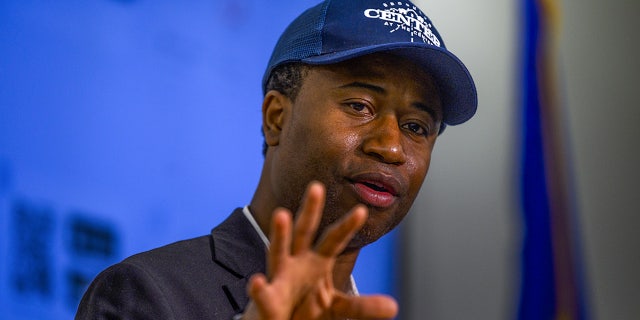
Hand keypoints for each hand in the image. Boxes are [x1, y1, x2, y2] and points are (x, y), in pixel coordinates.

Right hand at [241, 182, 397, 319]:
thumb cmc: (307, 311)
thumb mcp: (338, 308)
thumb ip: (362, 306)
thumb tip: (393, 307)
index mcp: (317, 262)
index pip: (334, 239)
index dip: (347, 227)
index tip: (362, 210)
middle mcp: (297, 263)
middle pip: (304, 232)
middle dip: (310, 210)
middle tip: (317, 186)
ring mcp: (280, 278)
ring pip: (278, 252)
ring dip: (279, 234)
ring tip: (281, 214)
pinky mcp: (267, 301)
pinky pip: (264, 296)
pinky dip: (260, 289)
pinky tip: (258, 282)